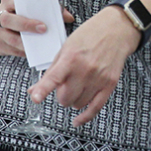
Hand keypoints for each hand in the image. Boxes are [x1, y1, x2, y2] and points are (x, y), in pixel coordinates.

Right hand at [0, 0, 74, 57]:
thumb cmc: (19, 14)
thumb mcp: (29, 7)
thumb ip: (48, 9)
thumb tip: (69, 17)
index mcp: (8, 2)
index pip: (15, 3)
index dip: (28, 13)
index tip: (43, 24)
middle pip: (8, 20)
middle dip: (27, 27)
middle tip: (44, 31)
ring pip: (9, 39)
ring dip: (26, 44)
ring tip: (41, 46)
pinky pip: (10, 50)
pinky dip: (22, 52)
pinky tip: (33, 52)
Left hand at [28, 6, 139, 126]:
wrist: (118, 29)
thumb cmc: (91, 35)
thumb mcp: (66, 48)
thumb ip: (51, 71)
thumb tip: (33, 90)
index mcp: (71, 58)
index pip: (54, 77)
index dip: (43, 89)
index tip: (35, 98)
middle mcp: (85, 69)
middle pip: (65, 98)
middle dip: (61, 95)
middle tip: (65, 85)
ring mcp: (99, 78)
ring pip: (77, 104)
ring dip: (73, 100)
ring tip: (77, 88)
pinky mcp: (110, 84)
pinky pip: (95, 108)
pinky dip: (85, 117)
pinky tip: (78, 121)